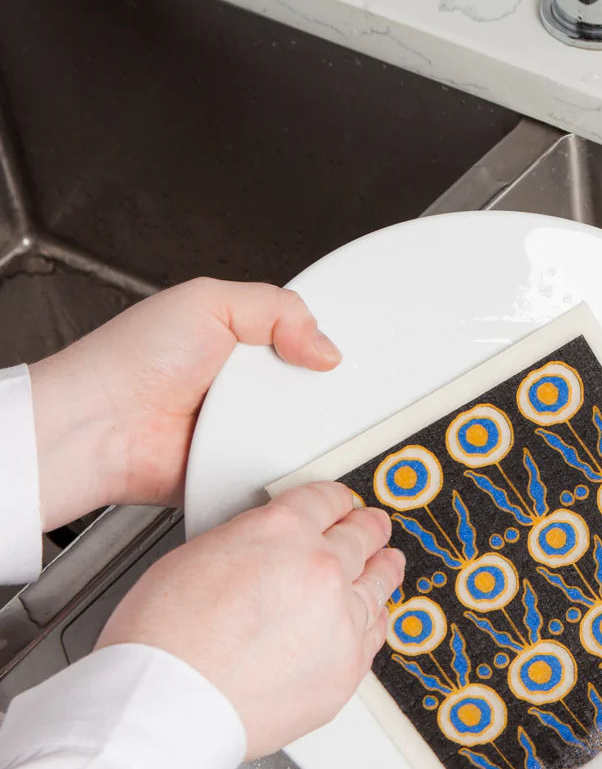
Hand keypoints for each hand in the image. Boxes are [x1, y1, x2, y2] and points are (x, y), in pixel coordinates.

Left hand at [29, 277, 340, 530]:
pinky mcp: (244, 467)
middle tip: (305, 385)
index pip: (302, 338)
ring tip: (286, 416)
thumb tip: (324, 347)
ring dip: (303, 427)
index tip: (331, 355)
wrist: (103, 428)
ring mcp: (246, 428)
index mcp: (239, 339)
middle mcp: (245, 385)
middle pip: (310, 387)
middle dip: (316, 388)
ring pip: (304, 430)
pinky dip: (289, 462)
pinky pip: (285, 467)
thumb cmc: (132, 362)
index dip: (320, 344)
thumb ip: (276, 308)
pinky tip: (282, 450)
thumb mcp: (209, 302)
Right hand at [97, 483, 404, 758]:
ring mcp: (341, 619)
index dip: (334, 500)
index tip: (340, 504)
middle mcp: (321, 570)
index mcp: (281, 532)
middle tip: (373, 527)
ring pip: (378, 584)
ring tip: (388, 564)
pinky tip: (376, 616)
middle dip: (366, 529)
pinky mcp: (348, 667)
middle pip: (361, 537)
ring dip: (382, 570)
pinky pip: (375, 634)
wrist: (169, 706)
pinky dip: (376, 619)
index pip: (325, 500)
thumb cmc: (164, 641)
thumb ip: (248, 545)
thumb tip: (265, 554)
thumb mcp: (196, 556)